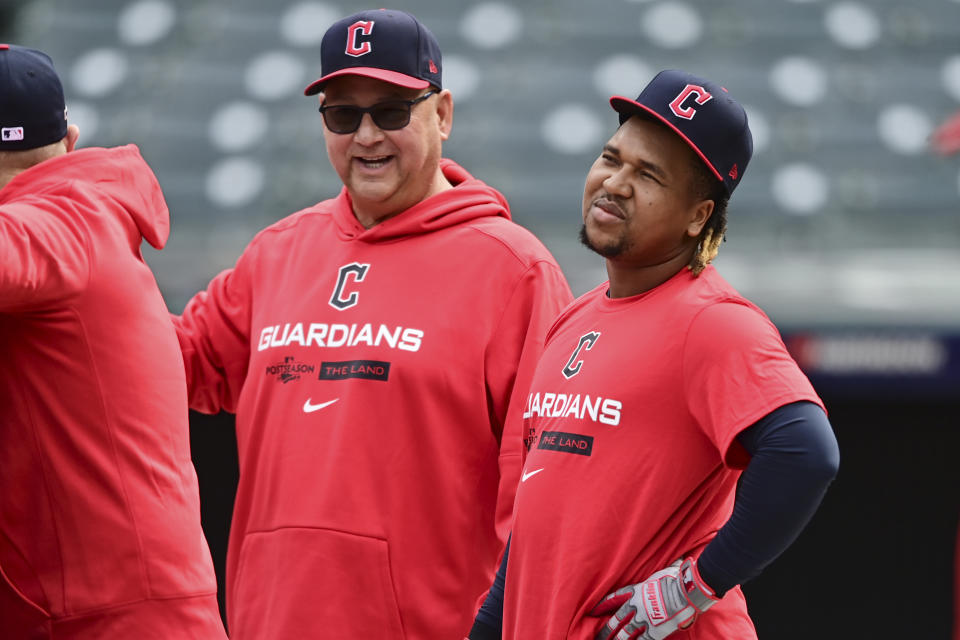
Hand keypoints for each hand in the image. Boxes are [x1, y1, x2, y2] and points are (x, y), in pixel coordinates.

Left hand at [590, 558, 717, 639]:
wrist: (684, 592)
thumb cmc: (676, 579)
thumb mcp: (666, 571)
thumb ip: (666, 569)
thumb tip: (679, 559)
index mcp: (637, 591)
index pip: (615, 597)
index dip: (604, 604)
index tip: (595, 609)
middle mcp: (636, 606)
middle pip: (617, 619)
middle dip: (607, 628)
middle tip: (598, 635)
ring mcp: (644, 620)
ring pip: (625, 633)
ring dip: (616, 639)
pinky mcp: (654, 631)